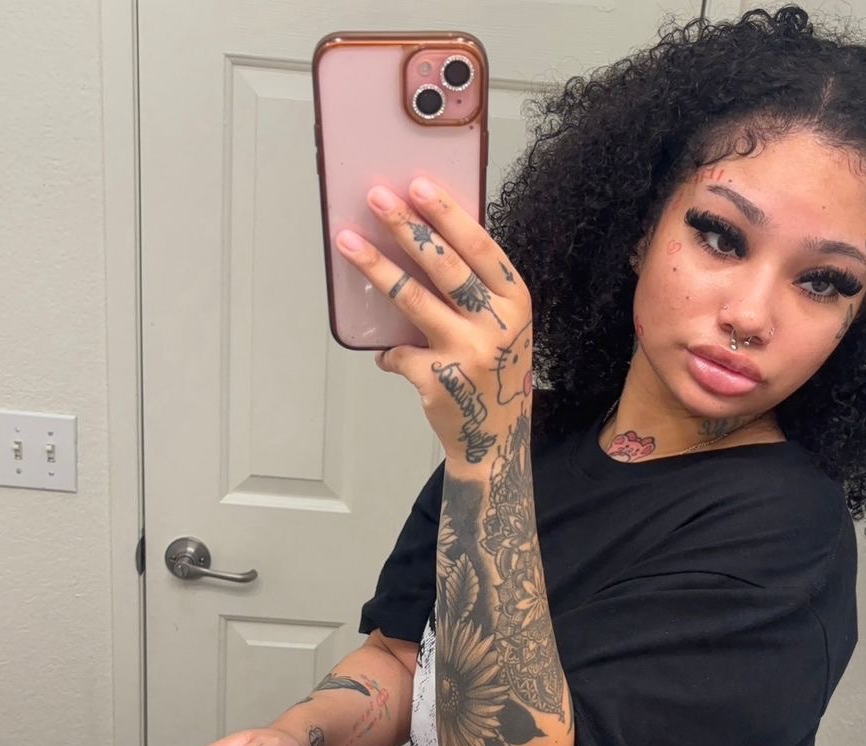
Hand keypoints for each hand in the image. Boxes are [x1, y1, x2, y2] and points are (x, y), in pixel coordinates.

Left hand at [334, 179, 532, 464]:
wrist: (495, 439)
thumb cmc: (496, 372)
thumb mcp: (506, 326)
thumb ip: (479, 290)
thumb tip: (426, 238)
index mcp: (516, 301)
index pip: (479, 247)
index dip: (447, 214)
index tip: (417, 185)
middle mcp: (497, 324)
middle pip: (443, 265)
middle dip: (405, 226)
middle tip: (375, 198)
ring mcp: (467, 352)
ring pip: (412, 298)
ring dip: (376, 267)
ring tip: (348, 242)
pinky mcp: (439, 379)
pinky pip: (398, 351)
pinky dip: (388, 352)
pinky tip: (387, 353)